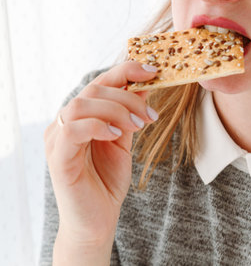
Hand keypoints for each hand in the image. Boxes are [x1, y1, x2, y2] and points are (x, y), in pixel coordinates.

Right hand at [44, 61, 158, 244]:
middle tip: (151, 114)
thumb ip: (129, 113)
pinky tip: (117, 136)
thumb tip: (145, 85)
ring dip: (116, 110)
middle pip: (94, 89)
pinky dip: (98, 126)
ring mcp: (58, 138)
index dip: (126, 71)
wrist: (97, 220)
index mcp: (83, 116)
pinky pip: (72, 129)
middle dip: (128, 96)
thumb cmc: (108, 180)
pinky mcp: (57, 157)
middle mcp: (67, 122)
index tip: (153, 71)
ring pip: (82, 104)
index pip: (101, 83)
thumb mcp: (124, 139)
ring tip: (138, 126)